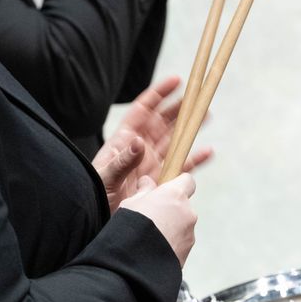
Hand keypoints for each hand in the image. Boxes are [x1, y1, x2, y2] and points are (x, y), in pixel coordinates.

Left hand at [92, 76, 211, 211]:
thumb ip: (122, 161)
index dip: (159, 94)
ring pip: (174, 140)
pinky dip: (194, 159)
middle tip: (197, 96)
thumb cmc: (93, 195)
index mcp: (125, 140)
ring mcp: (152, 164)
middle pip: (163, 122)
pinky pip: (181, 166)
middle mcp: (141, 148)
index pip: (144, 110)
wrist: (98, 220)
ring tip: (206, 115)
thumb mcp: (105, 177)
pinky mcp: (160, 181)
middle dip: (179, 108)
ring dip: (189, 129)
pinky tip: (207, 151)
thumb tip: (139, 142)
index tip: (177, 81)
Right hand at [118, 172, 197, 265]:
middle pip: (182, 205)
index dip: (177, 184)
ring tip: (150, 236)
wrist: (136, 261)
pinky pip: (180, 242)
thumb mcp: (131, 202)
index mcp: (175, 195)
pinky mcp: (187, 251)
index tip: (166, 190)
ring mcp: (189, 233)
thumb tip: (147, 182)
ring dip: (170, 228)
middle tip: (151, 217)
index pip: (187, 181)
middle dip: (170, 209)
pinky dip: (170, 243)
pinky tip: (154, 248)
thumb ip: (144, 190)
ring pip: (182, 225)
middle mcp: (187, 212)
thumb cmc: (132, 226)